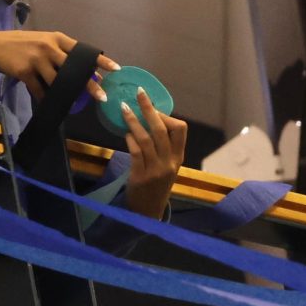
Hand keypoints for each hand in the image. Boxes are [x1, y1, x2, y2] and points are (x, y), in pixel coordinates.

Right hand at [0, 30, 119, 100]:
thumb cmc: (24, 44)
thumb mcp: (44, 41)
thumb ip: (62, 54)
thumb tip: (84, 73)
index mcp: (57, 38)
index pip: (83, 50)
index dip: (100, 60)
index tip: (115, 69)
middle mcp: (49, 47)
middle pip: (74, 69)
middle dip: (89, 84)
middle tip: (101, 96)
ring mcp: (37, 59)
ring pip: (57, 81)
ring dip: (65, 94)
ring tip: (71, 101)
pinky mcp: (25, 71)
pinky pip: (40, 89)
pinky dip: (45, 98)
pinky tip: (48, 102)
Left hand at [121, 87, 187, 218]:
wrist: (147, 212)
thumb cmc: (156, 185)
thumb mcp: (167, 167)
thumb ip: (164, 147)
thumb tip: (151, 119)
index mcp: (179, 157)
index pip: (180, 129)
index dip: (166, 116)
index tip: (154, 109)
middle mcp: (170, 163)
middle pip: (161, 129)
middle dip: (149, 109)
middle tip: (139, 93)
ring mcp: (156, 170)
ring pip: (146, 139)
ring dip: (134, 121)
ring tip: (124, 109)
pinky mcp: (141, 176)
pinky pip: (135, 152)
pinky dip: (130, 139)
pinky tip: (125, 133)